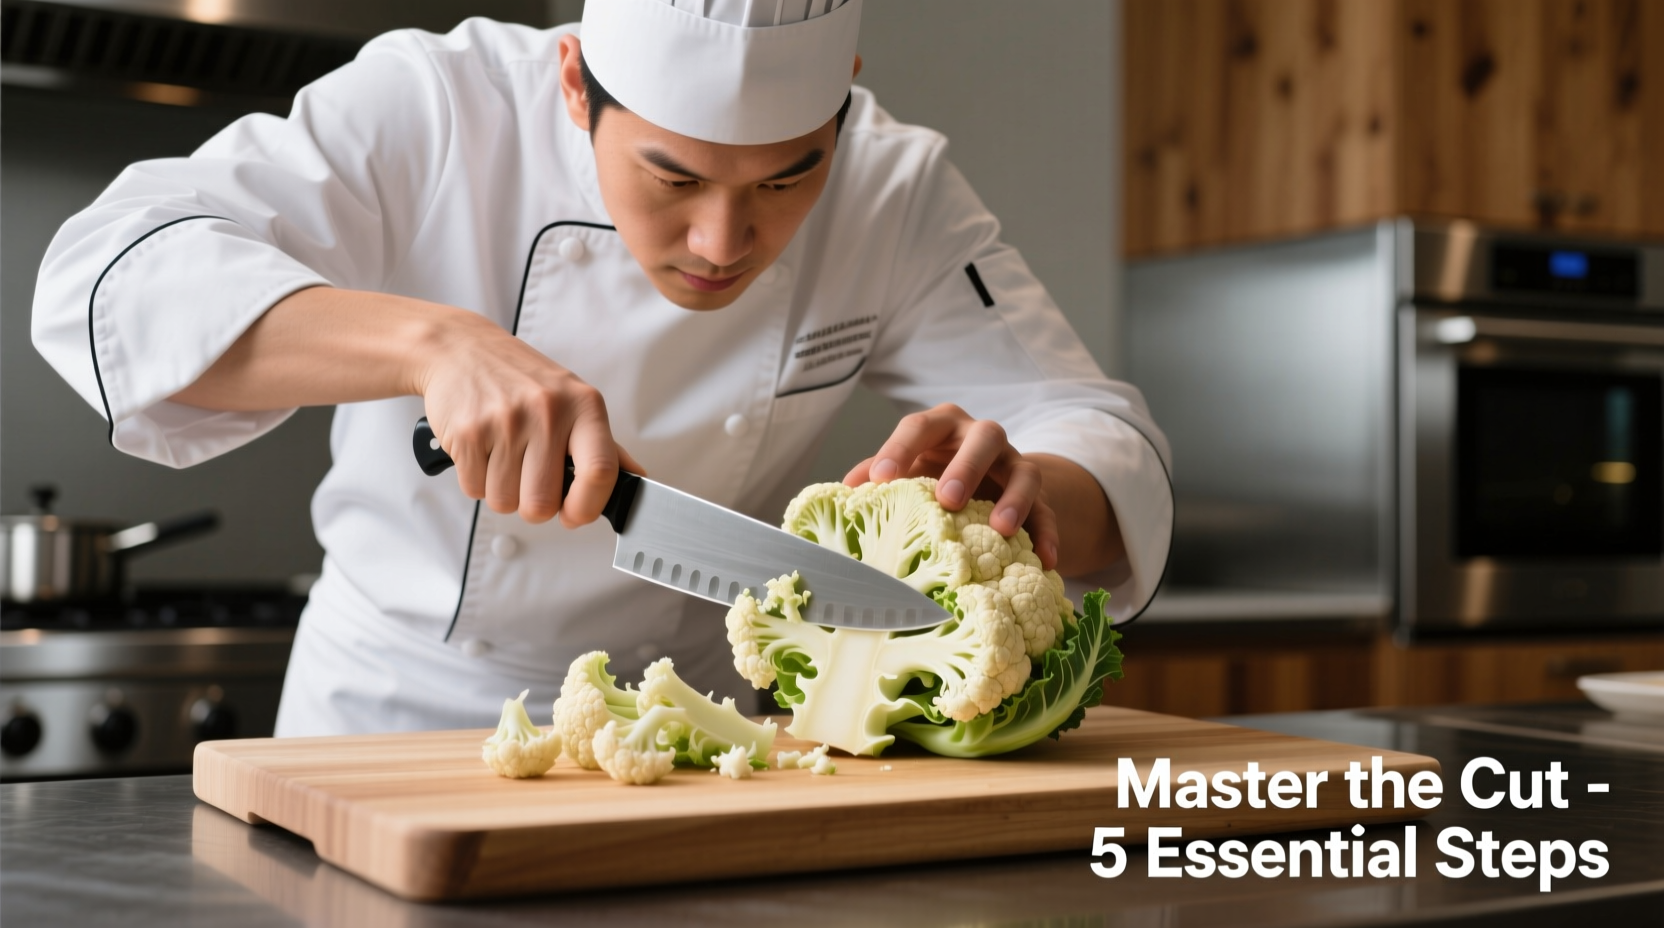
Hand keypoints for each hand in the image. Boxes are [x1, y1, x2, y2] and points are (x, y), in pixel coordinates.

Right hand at [416, 313, 642, 526]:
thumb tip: (636, 479)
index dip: (587, 507)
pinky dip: (477, 481)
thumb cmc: (522, 380)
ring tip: (504, 456)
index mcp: (583, 406)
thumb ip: (605, 446)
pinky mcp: (467, 432)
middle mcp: (547, 411)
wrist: (461, 348)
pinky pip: (475, 490)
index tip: (575, 515)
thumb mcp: (573, 401)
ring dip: (503, 492)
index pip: (601, 472)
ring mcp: (505, 422)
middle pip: (542, 503)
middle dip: (534, 506)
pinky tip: (483, 450)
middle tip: (530, 481)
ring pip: (505, 502)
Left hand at [843, 403, 1058, 569]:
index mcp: (940, 428)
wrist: (984, 482)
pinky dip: (1048, 534)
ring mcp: (1013, 464)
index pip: (918, 427)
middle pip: (983, 437)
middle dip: (966, 466)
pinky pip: (1048, 511)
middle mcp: (980, 438)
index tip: (881, 479)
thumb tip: (845, 492)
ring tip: (1002, 529)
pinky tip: (1045, 559)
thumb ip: (879, 476)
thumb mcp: (906, 470)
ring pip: (1024, 471)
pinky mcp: (1040, 495)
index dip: (899, 449)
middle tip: (949, 499)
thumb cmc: (931, 475)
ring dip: (1015, 499)